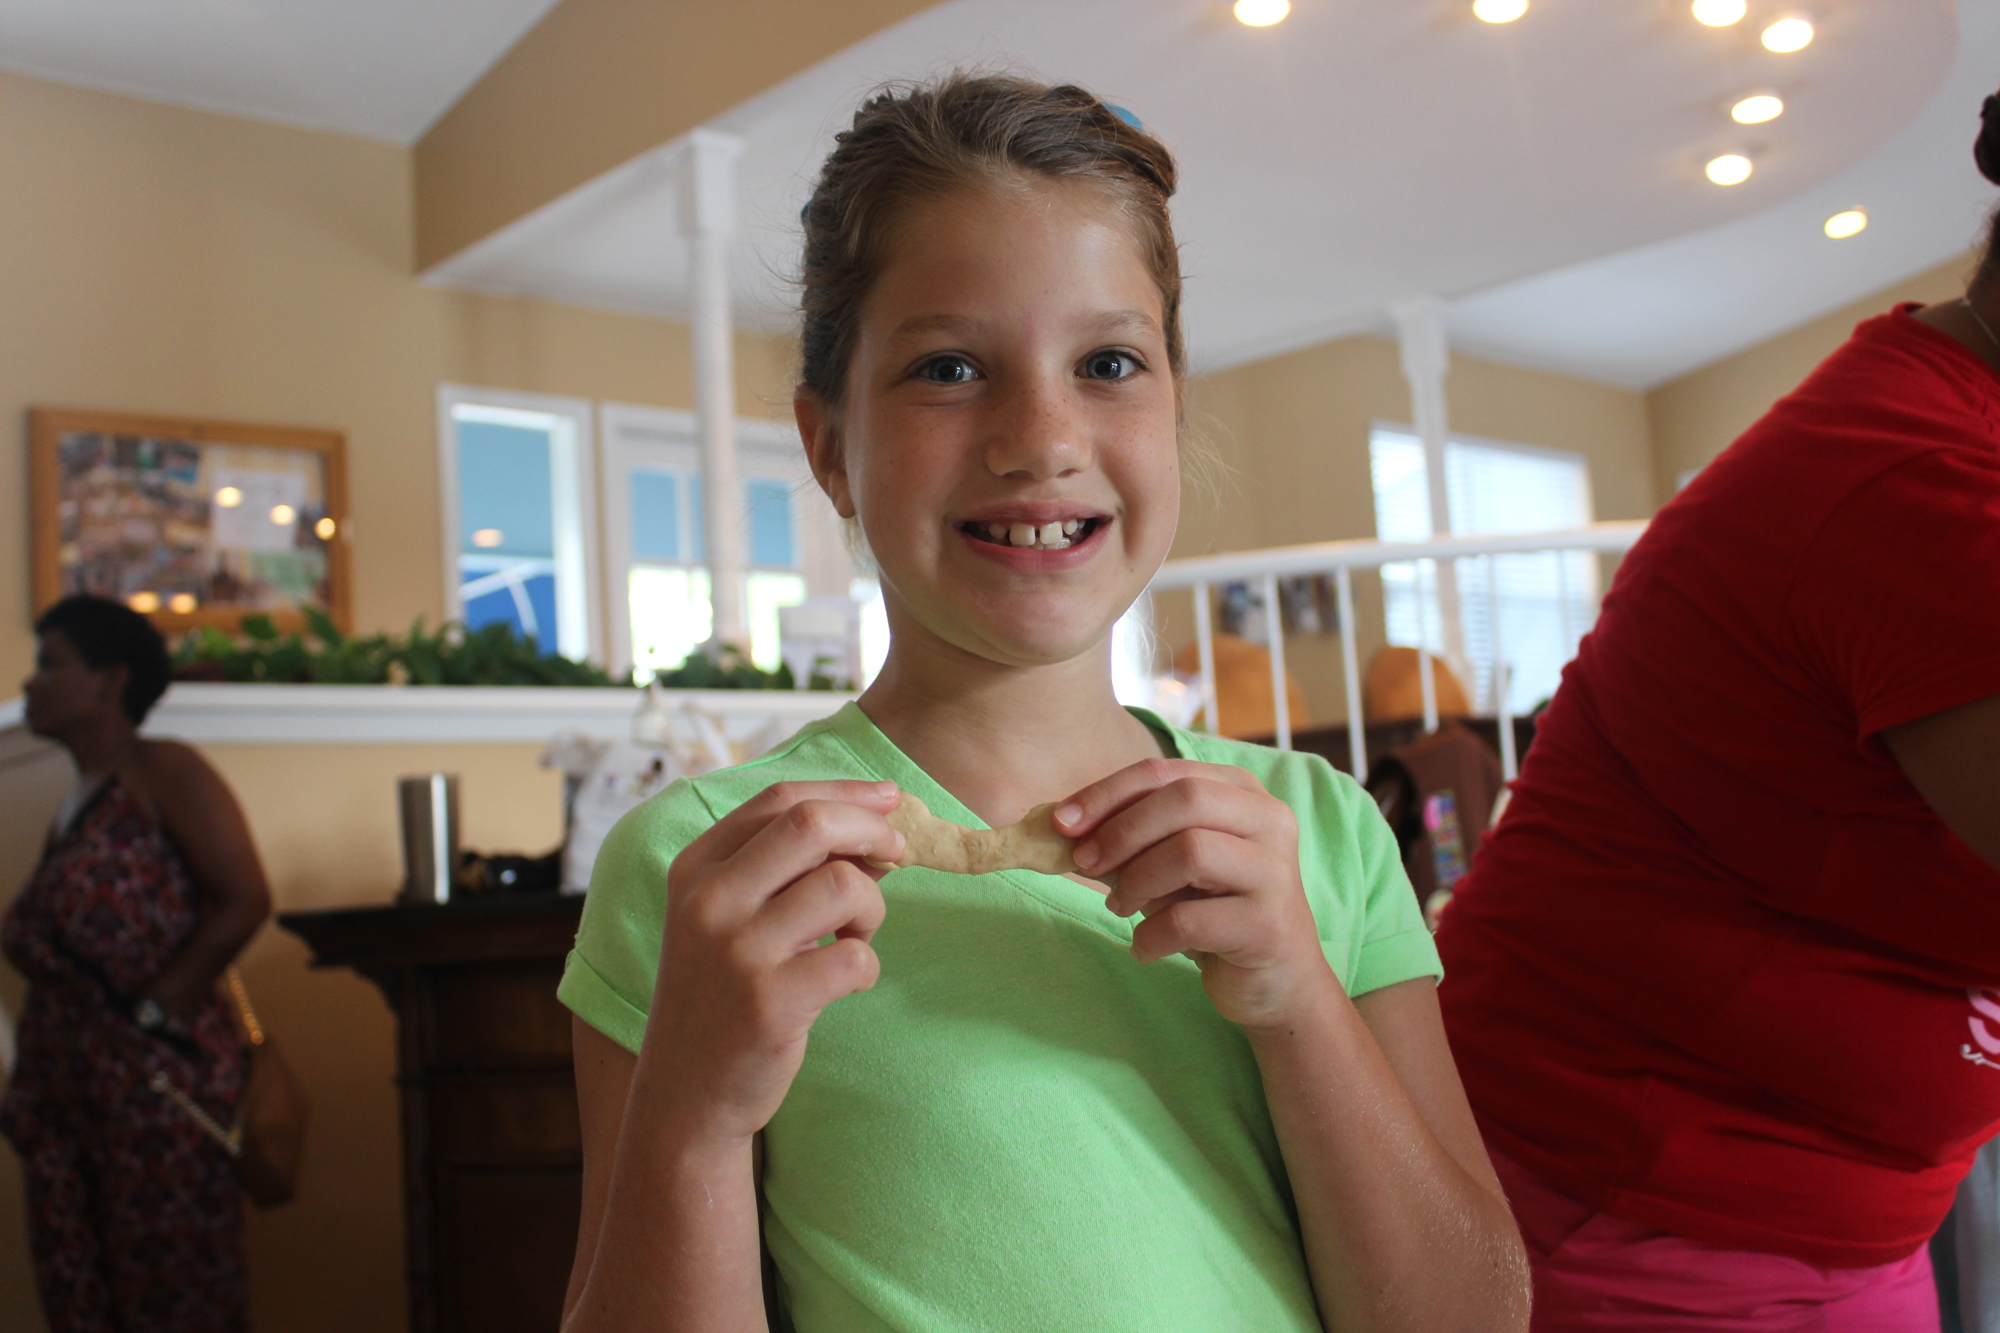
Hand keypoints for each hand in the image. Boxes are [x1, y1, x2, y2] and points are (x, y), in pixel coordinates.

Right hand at [643, 781, 903, 1144]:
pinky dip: (867, 965)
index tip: (890, 800)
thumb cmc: (721, 994)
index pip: (780, 799)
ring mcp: (737, 952)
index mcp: (696, 868)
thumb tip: (877, 825)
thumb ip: (786, 869)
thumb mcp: (728, 918)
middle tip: (897, 854)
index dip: (847, 793)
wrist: (685, 1093)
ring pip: (843, 885)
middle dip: (872, 830)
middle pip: (810, 824)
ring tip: (856, 934)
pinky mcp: (770, 1003)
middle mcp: (708, 900)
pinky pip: (855, 956)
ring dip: (873, 906)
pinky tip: (847, 980)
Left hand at [1055, 759, 1333, 1029]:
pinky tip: (1145, 948)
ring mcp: (1275, 872)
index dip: (1107, 793)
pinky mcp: (1268, 925)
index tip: (1062, 821)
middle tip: (1084, 863)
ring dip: (1136, 881)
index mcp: (1242, 792)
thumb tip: (1064, 826)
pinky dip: (1151, 936)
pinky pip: (1189, 919)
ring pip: (1190, 851)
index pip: (1166, 773)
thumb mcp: (1172, 864)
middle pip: (1184, 800)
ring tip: (1119, 908)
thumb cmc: (1215, 910)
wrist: (1277, 980)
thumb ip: (1133, 839)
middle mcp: (1269, 821)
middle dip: (1121, 830)